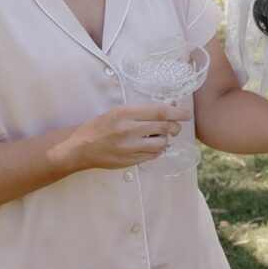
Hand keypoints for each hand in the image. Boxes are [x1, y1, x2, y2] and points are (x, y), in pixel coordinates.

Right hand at [54, 104, 190, 171]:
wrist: (80, 147)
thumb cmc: (101, 126)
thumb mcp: (119, 111)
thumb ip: (144, 111)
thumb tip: (171, 107)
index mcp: (125, 113)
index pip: (159, 112)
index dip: (177, 113)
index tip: (187, 114)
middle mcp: (127, 130)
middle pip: (163, 127)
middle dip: (175, 127)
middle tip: (176, 127)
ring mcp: (128, 147)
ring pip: (161, 143)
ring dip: (165, 139)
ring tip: (159, 137)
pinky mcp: (128, 161)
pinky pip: (153, 156)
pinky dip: (157, 150)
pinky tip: (151, 146)